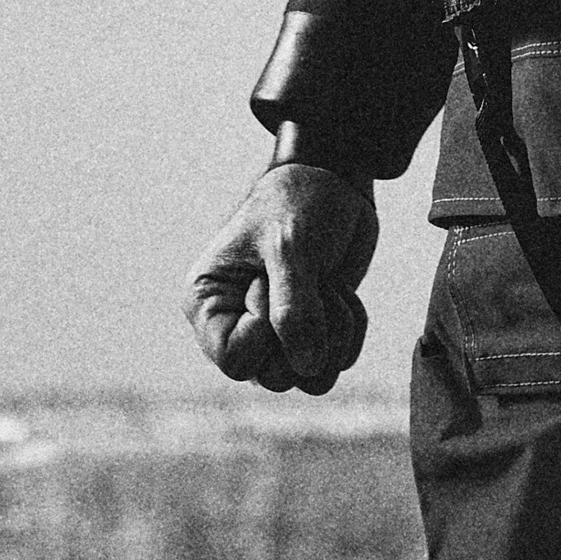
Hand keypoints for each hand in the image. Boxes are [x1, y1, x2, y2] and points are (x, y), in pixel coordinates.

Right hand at [184, 164, 378, 393]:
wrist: (333, 182)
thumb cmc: (296, 203)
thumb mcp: (290, 247)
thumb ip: (296, 308)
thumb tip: (308, 367)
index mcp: (210, 305)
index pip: (235, 361)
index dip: (265, 334)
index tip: (274, 286)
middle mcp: (238, 327)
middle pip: (275, 376)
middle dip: (306, 329)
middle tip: (310, 281)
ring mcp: (277, 334)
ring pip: (310, 377)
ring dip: (333, 332)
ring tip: (329, 287)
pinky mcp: (312, 331)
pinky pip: (339, 360)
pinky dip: (350, 325)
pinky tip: (341, 290)